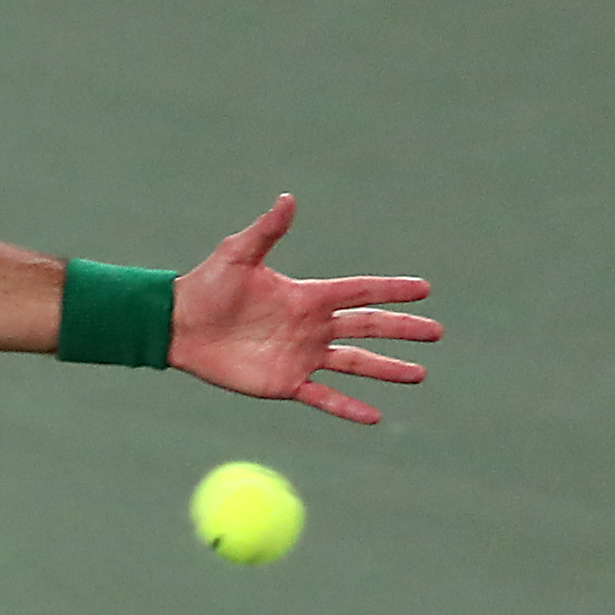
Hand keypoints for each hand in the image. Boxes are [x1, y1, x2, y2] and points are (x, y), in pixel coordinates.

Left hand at [165, 194, 438, 424]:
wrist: (177, 326)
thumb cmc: (206, 286)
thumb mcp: (238, 255)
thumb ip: (267, 232)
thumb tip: (287, 198)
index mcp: (307, 295)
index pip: (359, 291)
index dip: (391, 290)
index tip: (424, 289)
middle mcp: (312, 326)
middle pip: (368, 328)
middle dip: (402, 330)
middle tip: (436, 333)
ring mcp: (301, 356)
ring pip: (355, 364)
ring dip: (387, 369)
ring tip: (419, 374)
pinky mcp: (285, 382)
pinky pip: (324, 397)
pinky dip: (348, 407)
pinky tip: (374, 416)